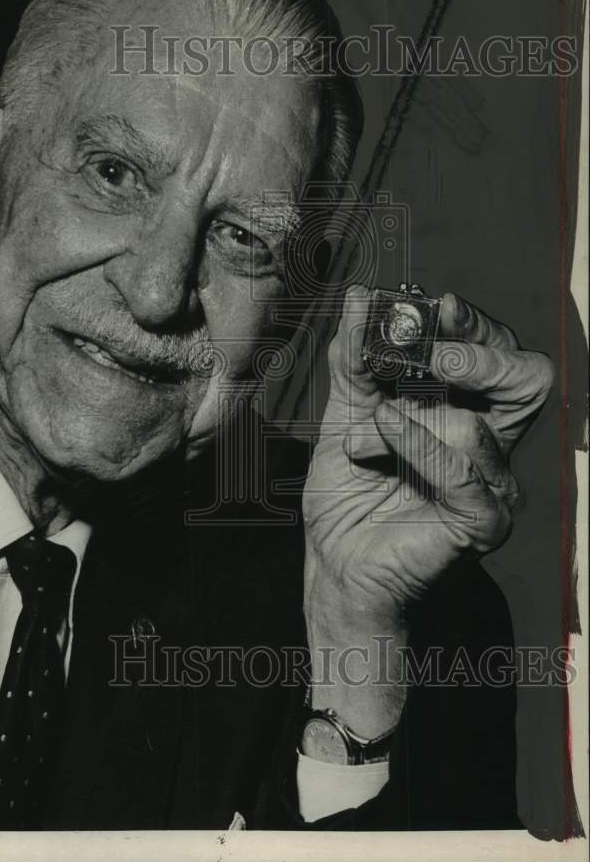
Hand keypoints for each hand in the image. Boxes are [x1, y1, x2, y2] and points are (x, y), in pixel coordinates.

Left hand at [302, 284, 553, 733]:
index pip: (496, 354)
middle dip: (480, 352)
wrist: (334, 560)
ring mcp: (490, 485)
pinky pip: (463, 472)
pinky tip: (382, 432)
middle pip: (526, 379)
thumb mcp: (344, 412)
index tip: (434, 304)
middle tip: (430, 349)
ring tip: (361, 438)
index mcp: (464, 409)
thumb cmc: (347, 491)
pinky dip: (419, 443)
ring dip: (398, 419)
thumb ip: (354, 360)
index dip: (473, 325)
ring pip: (471, 423)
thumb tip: (360, 300)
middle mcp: (488, 443)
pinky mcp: (480, 522)